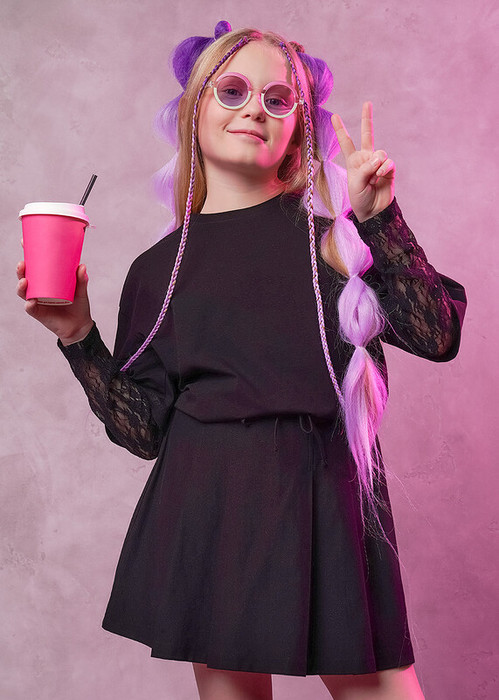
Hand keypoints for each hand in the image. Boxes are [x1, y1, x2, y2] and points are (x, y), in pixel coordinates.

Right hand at [16, 261, 93, 344]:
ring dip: (21, 285)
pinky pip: (30, 308)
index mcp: (47, 281)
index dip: (27, 255)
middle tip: (23, 263)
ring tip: (25, 280)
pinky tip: (31, 301)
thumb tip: (81, 266)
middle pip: (24, 277)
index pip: (34, 266)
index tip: (24, 242)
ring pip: (23, 291)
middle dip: (20, 269)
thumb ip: (81, 280)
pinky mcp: (38, 313)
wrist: (79, 326)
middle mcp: (39, 289)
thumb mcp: (81, 291)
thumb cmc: (79, 306)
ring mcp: (37, 300)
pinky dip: (30, 305)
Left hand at [331, 102, 394, 221]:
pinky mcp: (389, 170)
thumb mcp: (356, 183)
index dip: (340, 129)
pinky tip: (381, 177)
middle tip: (367, 103)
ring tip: (374, 178)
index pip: (346, 142)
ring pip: (380, 153)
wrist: (373, 211)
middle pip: (368, 135)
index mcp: (353, 161)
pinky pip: (389, 162)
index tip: (334, 116)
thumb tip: (379, 158)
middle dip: (367, 119)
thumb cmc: (359, 199)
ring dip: (377, 165)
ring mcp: (378, 163)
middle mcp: (366, 159)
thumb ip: (366, 168)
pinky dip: (385, 169)